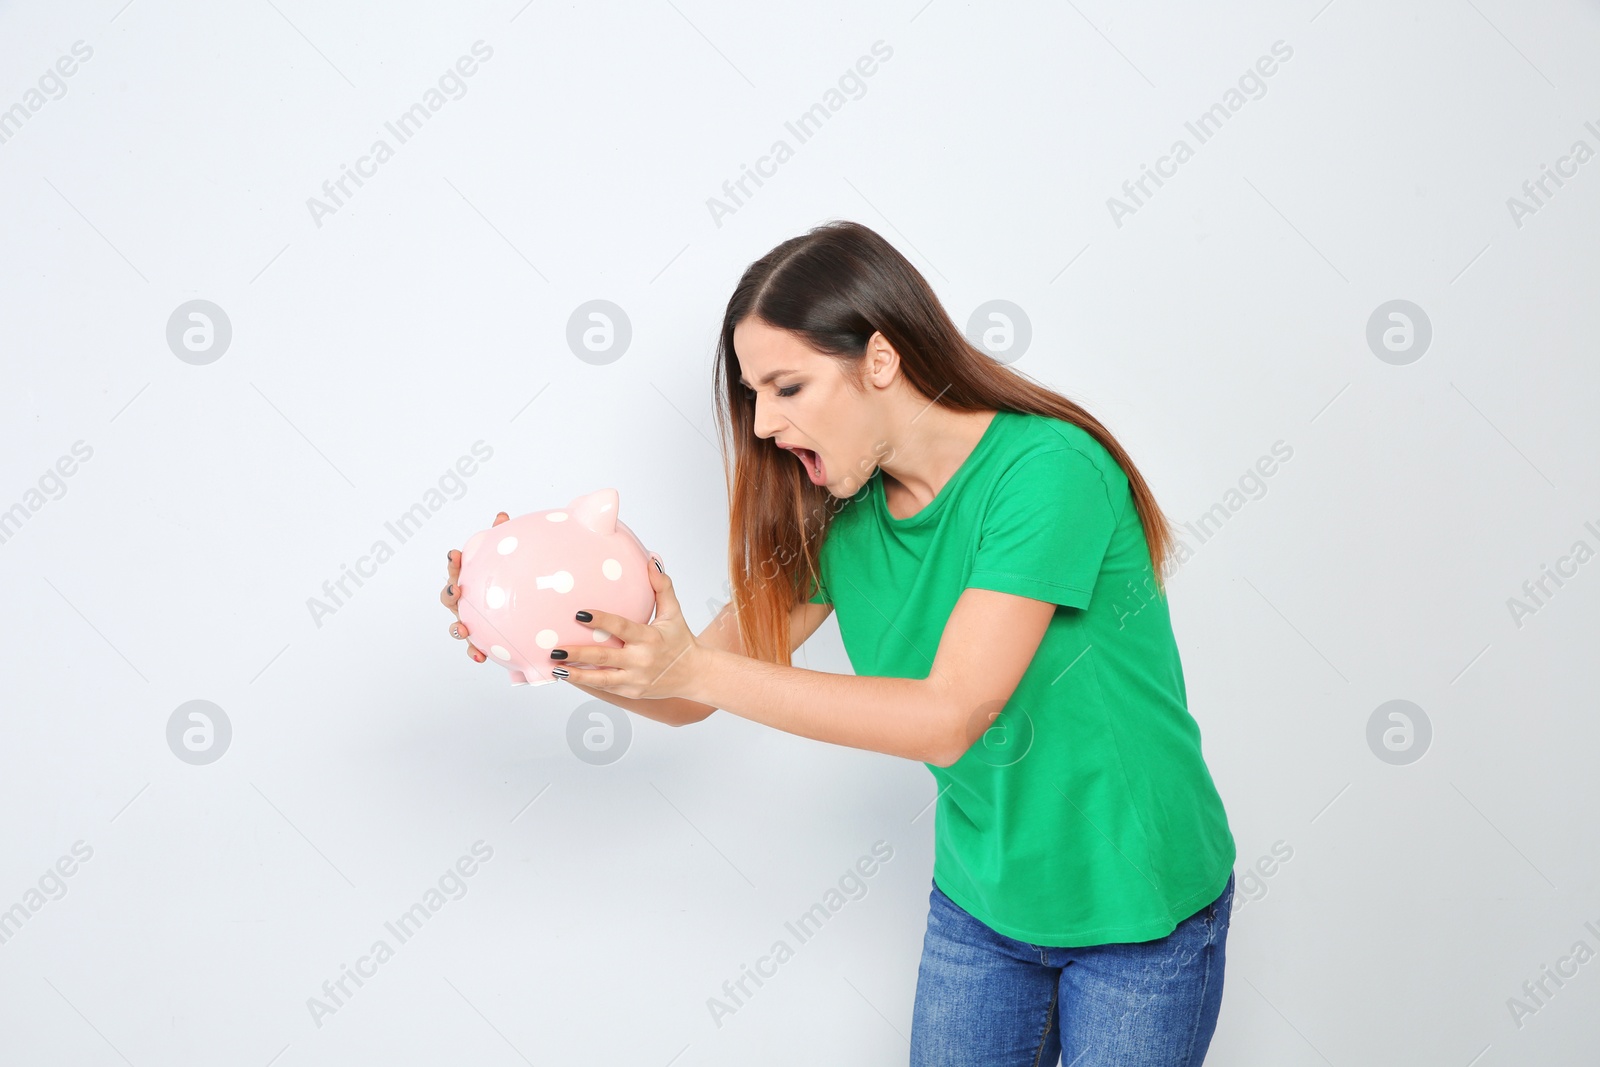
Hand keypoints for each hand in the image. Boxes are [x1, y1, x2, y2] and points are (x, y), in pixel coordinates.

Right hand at [442, 511, 508, 664]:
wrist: (518, 614)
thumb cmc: (503, 583)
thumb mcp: (504, 560)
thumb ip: (500, 538)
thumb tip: (501, 515)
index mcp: (468, 580)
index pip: (455, 569)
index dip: (453, 562)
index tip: (455, 554)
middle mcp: (464, 601)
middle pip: (448, 598)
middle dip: (449, 595)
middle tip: (457, 591)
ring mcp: (468, 621)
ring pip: (456, 626)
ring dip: (457, 629)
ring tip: (464, 629)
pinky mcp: (479, 640)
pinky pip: (473, 648)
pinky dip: (474, 652)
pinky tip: (481, 656)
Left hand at [549, 556, 702, 699]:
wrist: (695, 675)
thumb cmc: (680, 641)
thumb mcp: (674, 613)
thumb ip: (662, 587)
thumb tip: (651, 560)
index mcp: (650, 637)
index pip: (622, 627)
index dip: (601, 621)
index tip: (580, 614)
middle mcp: (641, 660)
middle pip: (605, 656)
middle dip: (578, 653)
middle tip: (555, 649)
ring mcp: (635, 679)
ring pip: (601, 678)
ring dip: (577, 673)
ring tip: (555, 667)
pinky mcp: (632, 692)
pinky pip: (605, 686)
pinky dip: (586, 681)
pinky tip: (567, 675)